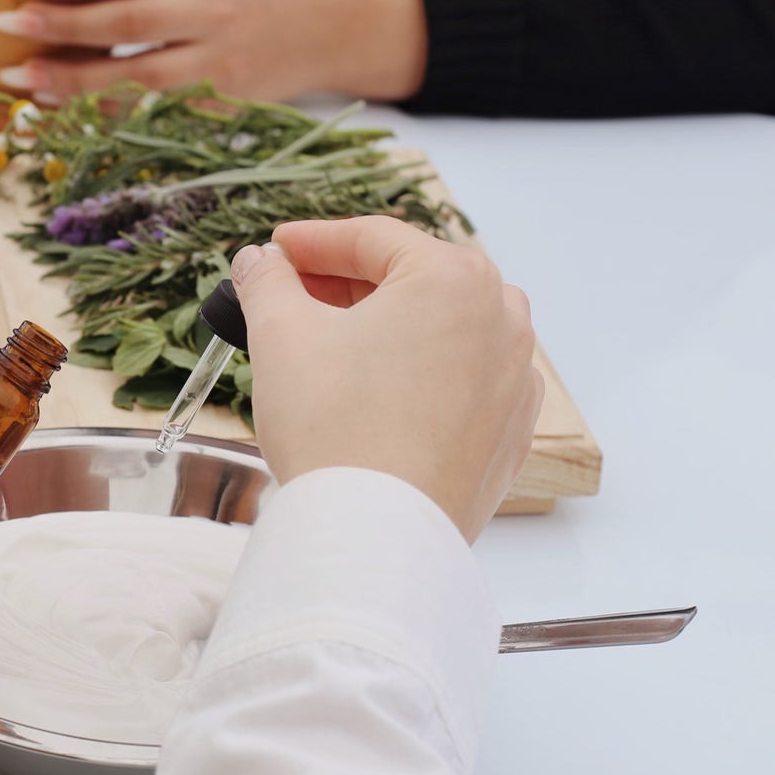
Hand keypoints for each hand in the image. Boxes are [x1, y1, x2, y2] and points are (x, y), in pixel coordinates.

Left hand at [0, 0, 427, 103]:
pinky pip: (158, 117)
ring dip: (75, 84)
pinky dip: (109, 119)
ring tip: (22, 81)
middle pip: (129, 27)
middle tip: (3, 29)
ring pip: (139, 83)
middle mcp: (216, 14)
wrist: (336, 22)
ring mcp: (222, 67)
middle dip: (61, 30)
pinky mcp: (225, 109)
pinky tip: (65, 114)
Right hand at [231, 217, 543, 543]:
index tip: (277, 252)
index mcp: (454, 278)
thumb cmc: (336, 429)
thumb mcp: (282, 334)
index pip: (372, 238)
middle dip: (349, 283)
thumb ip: (268, 282)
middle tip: (295, 294)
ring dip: (389, 325)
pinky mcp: (510, 432)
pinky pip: (463, 379)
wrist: (376, 536)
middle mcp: (501, 319)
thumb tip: (260, 263)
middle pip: (413, 279)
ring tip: (333, 342)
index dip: (313, 241)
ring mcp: (514, 379)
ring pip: (444, 328)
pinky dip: (421, 372)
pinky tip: (378, 390)